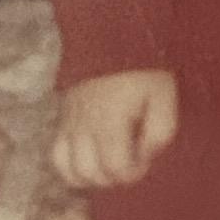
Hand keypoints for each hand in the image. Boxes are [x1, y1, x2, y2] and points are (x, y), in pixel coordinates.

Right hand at [50, 70, 180, 191]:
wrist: (111, 41)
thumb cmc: (142, 72)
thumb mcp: (164, 96)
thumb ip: (160, 131)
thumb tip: (145, 156)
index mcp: (110, 120)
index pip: (115, 167)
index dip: (133, 173)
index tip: (144, 159)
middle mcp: (84, 126)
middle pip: (91, 173)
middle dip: (113, 178)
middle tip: (129, 163)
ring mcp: (69, 124)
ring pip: (69, 170)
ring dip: (92, 178)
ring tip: (109, 167)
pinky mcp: (61, 120)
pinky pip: (56, 156)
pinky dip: (70, 169)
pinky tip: (89, 165)